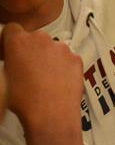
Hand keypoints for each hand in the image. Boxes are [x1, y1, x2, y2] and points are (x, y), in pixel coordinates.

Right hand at [1, 23, 84, 144]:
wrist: (51, 115)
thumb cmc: (23, 99)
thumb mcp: (4, 77)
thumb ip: (10, 60)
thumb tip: (13, 60)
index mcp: (19, 41)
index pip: (12, 29)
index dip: (10, 40)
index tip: (10, 51)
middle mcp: (42, 39)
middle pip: (34, 38)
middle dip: (30, 49)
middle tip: (28, 67)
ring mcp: (62, 48)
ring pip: (52, 48)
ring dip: (48, 57)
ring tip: (45, 78)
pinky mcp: (77, 59)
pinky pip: (67, 58)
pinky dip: (63, 66)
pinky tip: (58, 81)